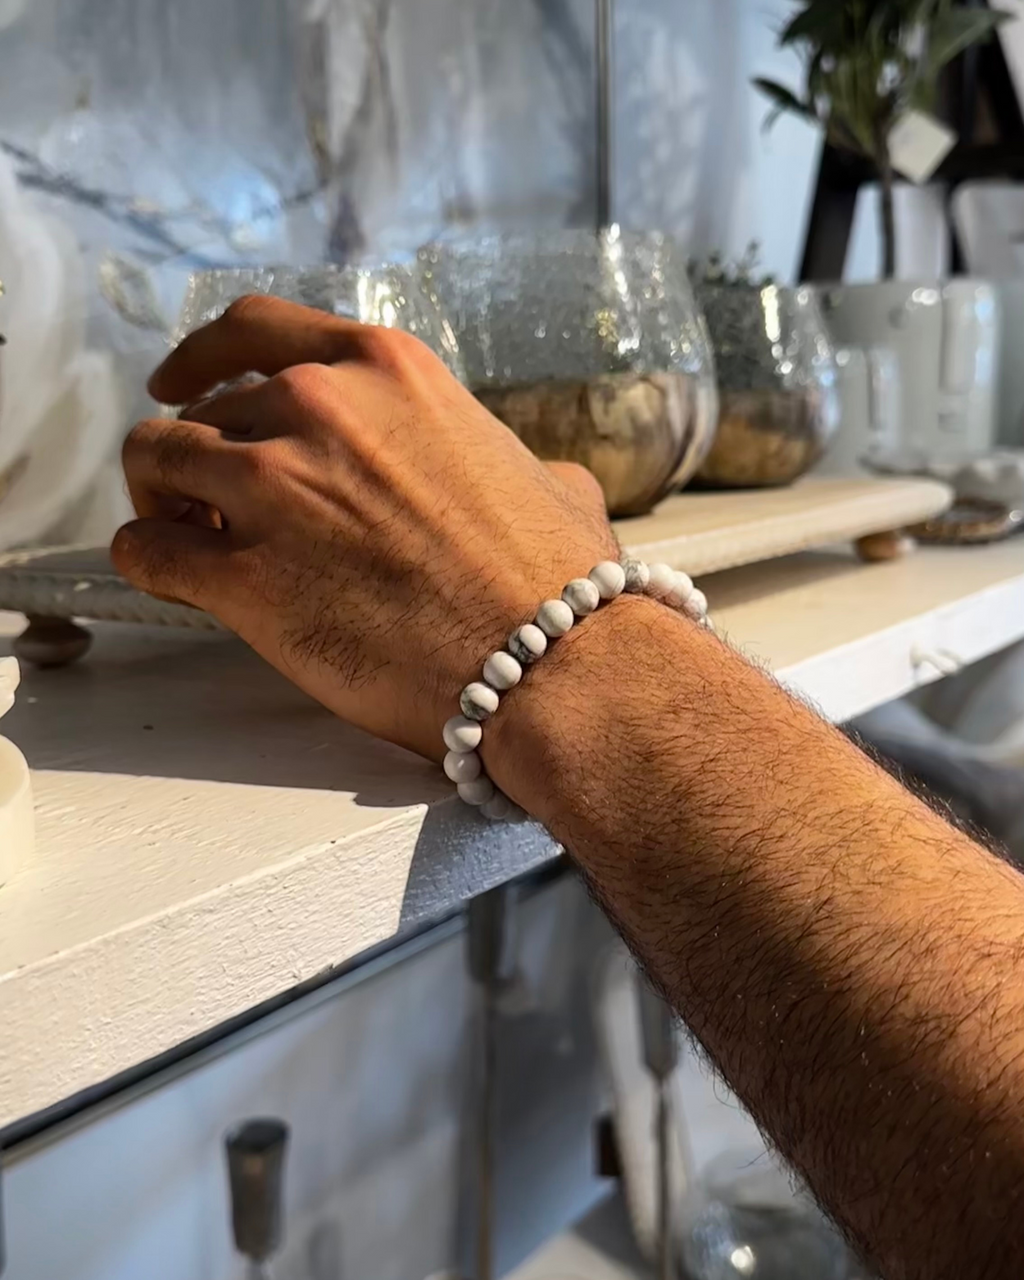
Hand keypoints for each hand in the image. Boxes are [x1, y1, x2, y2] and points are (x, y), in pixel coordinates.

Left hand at [113, 296, 616, 759]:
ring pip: (153, 461)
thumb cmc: (556, 581)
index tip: (181, 385)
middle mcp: (317, 408)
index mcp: (384, 371)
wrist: (550, 663)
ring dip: (162, 499)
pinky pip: (144, 551)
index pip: (255, 330)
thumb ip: (513, 462)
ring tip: (191, 539)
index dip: (203, 358)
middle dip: (199, 454)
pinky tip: (178, 581)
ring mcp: (273, 488)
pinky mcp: (244, 577)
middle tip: (211, 503)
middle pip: (199, 407)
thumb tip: (546, 480)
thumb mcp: (545, 479)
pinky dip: (147, 562)